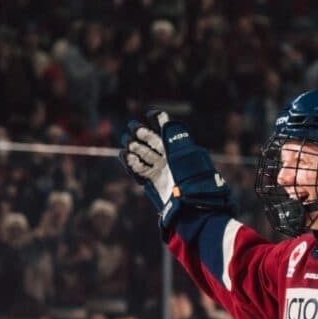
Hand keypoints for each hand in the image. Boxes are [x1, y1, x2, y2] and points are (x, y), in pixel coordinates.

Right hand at [119, 110, 231, 229]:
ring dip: (134, 148)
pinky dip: (131, 163)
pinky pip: (138, 170)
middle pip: (150, 141)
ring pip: (142, 154)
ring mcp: (159, 169)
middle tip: (133, 128)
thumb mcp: (184, 152)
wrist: (191, 204)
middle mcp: (168, 157)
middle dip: (141, 133)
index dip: (158, 121)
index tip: (151, 114)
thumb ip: (171, 134)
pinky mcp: (152, 181)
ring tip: (129, 145)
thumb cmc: (191, 176)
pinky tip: (126, 156)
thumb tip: (161, 115)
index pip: (165, 130)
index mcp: (178, 148)